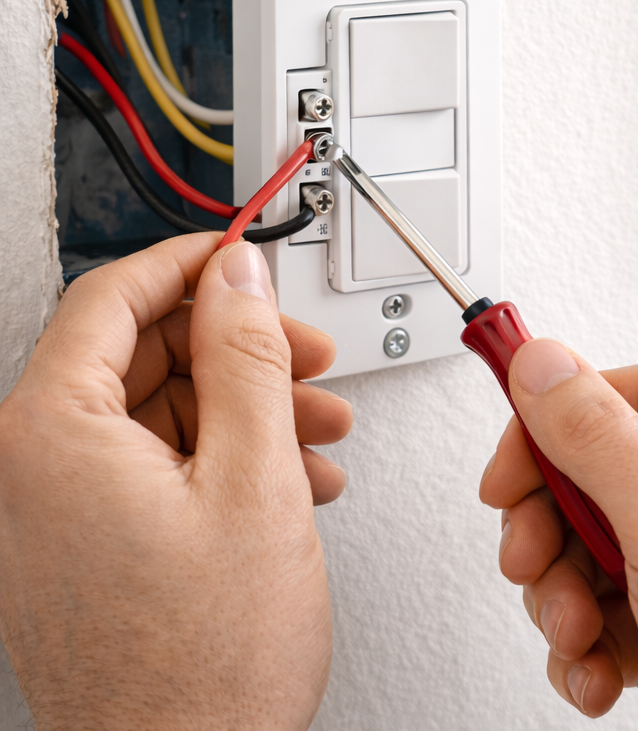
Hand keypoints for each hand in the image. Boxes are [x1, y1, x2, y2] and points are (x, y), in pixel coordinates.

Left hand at [0, 234, 350, 730]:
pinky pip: (156, 468)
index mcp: (51, 435)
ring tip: (318, 430)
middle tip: (306, 357)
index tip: (242, 255)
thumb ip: (245, 356)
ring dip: (248, 408)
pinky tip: (290, 480)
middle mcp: (32, 470)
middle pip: (143, 354)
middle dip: (239, 348)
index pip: (112, 297)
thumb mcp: (253, 477)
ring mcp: (56, 514)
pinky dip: (227, 458)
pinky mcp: (87, 548)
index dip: (190, 263)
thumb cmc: (205, 667)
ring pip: (160, 412)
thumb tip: (236, 275)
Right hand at [480, 340, 637, 729]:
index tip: (506, 469)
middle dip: (554, 528)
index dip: (556, 424)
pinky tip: (597, 675)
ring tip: (574, 638)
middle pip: (609, 476)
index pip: (633, 395)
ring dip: (567, 596)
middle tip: (528, 561)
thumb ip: (602, 443)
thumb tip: (543, 362)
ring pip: (607, 549)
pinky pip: (626, 607)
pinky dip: (595, 642)